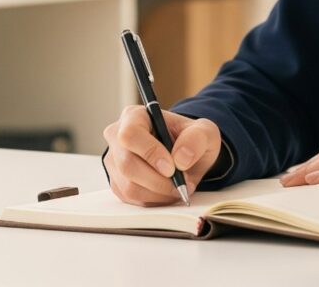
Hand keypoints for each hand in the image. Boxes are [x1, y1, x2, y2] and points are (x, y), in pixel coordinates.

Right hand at [102, 105, 222, 206]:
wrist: (185, 153)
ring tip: (178, 188)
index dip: (150, 153)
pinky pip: (131, 200)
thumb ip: (196, 139)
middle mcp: (117, 137)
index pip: (130, 134)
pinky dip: (153, 201)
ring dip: (158, 194)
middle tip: (180, 184)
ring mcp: (114, 162)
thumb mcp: (204, 131)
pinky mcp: (117, 183)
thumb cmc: (190, 138)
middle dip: (158, 181)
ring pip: (128, 187)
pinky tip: (167, 192)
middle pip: (127, 165)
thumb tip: (181, 159)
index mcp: (135, 116)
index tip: (172, 168)